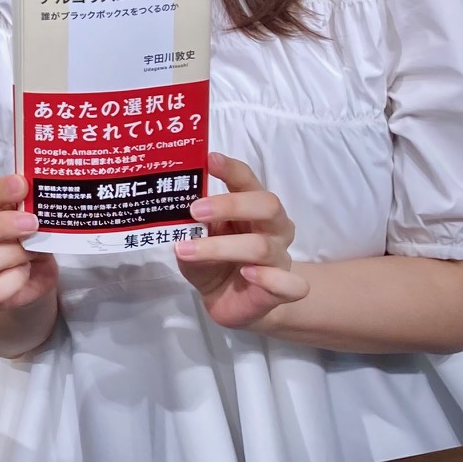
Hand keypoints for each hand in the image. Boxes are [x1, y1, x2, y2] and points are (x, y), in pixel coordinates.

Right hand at [0, 175, 57, 310]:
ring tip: (33, 248)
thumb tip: (32, 187)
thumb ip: (20, 201)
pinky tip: (27, 269)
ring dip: (11, 253)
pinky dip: (17, 278)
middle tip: (31, 222)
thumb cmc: (21, 234)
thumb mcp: (21, 212)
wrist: (31, 272)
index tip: (21, 184)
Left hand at [175, 152, 309, 329]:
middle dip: (230, 204)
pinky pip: (290, 284)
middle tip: (195, 210)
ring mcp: (280, 258)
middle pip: (267, 205)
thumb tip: (172, 210)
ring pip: (262, 246)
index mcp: (252, 207)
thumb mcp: (194, 240)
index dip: (231, 169)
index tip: (209, 159)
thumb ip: (189, 225)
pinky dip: (268, 278)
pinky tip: (246, 274)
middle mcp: (272, 228)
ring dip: (220, 247)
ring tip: (186, 249)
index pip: (247, 180)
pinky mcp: (283, 290)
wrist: (228, 301)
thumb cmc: (212, 261)